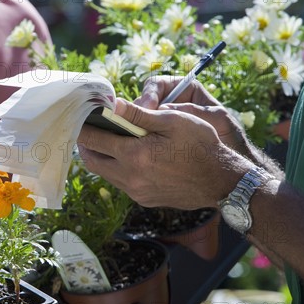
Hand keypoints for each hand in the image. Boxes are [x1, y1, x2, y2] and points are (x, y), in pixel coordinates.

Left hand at [78, 98, 252, 208]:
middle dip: (87, 144)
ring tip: (107, 141)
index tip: (81, 116)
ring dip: (101, 157)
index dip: (84, 127)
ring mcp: (136, 191)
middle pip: (92, 160)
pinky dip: (116, 169)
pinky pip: (120, 183)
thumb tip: (111, 104)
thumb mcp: (172, 121)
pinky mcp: (144, 199)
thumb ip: (138, 114)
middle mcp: (130, 177)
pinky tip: (127, 157)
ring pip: (105, 174)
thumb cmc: (201, 145)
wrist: (221, 181)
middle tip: (89, 129)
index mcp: (135, 155)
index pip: (94, 140)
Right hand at [135, 76, 250, 155]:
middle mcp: (170, 104)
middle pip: (144, 102)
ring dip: (135, 127)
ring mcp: (161, 123)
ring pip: (139, 120)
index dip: (149, 94)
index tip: (148, 108)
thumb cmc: (228, 137)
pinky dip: (138, 140)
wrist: (227, 165)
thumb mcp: (217, 120)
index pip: (159, 85)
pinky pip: (142, 136)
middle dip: (137, 112)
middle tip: (135, 125)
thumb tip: (164, 109)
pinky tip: (139, 147)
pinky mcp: (156, 139)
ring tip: (136, 138)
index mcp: (185, 91)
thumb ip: (195, 111)